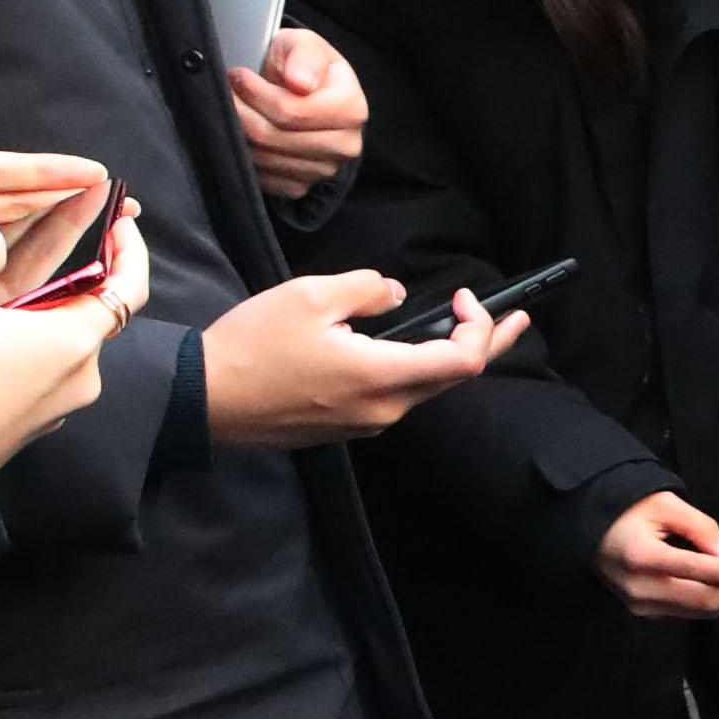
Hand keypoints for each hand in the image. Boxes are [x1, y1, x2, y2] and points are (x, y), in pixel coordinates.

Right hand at [0, 215, 138, 480]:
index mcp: (74, 343)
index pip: (129, 286)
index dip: (129, 247)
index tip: (119, 217)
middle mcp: (77, 381)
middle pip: (87, 310)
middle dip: (69, 270)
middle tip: (40, 235)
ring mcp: (50, 411)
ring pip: (55, 340)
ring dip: (36, 307)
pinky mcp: (20, 428)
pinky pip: (33, 370)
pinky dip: (19, 341)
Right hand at [201, 266, 525, 444]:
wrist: (204, 399)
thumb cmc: (253, 346)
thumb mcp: (312, 296)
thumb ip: (368, 289)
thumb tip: (398, 295)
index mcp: (381, 377)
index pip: (462, 363)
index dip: (480, 329)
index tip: (467, 298)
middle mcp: (382, 410)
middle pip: (452, 381)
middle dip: (487, 345)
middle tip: (515, 319)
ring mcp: (363, 424)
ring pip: (421, 390)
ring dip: (445, 358)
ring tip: (462, 328)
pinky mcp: (342, 428)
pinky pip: (392, 398)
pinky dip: (411, 371)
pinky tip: (406, 349)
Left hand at [225, 27, 367, 198]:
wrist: (307, 94)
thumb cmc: (304, 66)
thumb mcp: (305, 44)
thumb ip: (304, 55)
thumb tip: (301, 83)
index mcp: (352, 108)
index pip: (291, 111)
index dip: (256, 93)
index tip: (238, 76)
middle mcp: (346, 145)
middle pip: (275, 136)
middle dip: (242, 112)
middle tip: (228, 92)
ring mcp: (325, 169)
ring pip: (265, 158)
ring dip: (241, 133)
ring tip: (236, 109)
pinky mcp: (304, 186)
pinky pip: (265, 178)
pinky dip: (249, 156)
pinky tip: (248, 134)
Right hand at [596, 488, 718, 618]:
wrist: (588, 525)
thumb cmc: (625, 509)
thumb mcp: (666, 504)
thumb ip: (701, 529)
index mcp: (643, 558)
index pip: (701, 573)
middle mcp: (639, 588)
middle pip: (703, 601)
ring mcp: (637, 603)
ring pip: (696, 612)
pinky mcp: (640, 609)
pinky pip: (683, 611)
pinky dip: (709, 603)